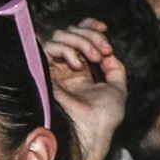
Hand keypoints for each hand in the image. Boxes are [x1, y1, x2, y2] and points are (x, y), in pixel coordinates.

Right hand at [44, 18, 127, 159]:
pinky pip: (50, 47)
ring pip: (59, 36)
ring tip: (95, 57)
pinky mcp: (42, 71)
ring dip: (82, 41)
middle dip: (90, 36)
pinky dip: (68, 50)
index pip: (79, 38)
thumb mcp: (118, 89)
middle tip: (103, 51)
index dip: (89, 27)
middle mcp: (65, 68)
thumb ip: (115, 68)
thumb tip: (110, 52)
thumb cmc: (103, 117)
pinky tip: (78, 65)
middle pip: (70, 32)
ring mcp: (53, 69)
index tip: (104, 28)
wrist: (91, 132)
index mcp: (81, 72)